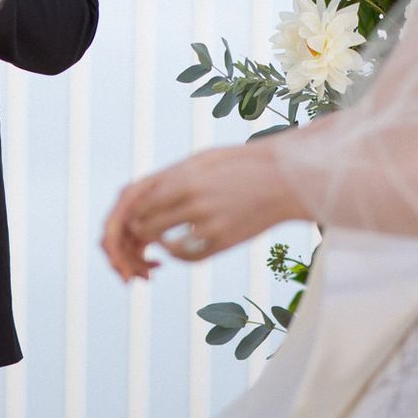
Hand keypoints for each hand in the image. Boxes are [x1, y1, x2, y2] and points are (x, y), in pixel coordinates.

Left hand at [100, 144, 303, 281]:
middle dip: (140, 232)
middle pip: (149, 225)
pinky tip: (177, 249)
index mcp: (186, 178)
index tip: (134, 214)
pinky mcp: (225, 241)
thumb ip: (174, 175)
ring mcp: (210, 224)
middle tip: (140, 232)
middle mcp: (194, 202)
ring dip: (158, 244)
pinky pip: (190, 256)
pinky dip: (178, 256)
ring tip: (158, 241)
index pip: (142, 202)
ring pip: (167, 243)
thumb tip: (147, 189)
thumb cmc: (241, 164)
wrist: (283, 178)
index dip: (133, 212)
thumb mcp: (204, 160)